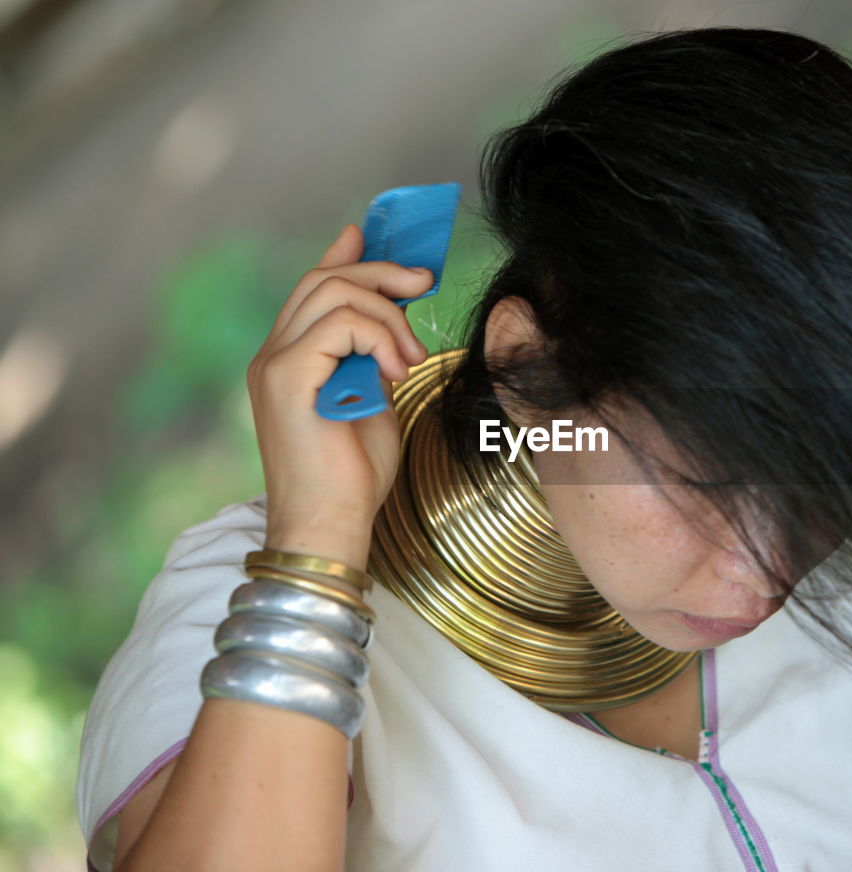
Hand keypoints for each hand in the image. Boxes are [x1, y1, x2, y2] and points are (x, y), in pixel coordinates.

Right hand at [246, 223, 431, 567]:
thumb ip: (374, 358)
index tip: (371, 235)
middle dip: (381, 273)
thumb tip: (392, 322)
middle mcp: (272, 355)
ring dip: (388, 316)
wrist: (333, 524)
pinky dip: (377, 336)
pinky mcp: (286, 377)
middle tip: (424, 284)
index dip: (343, 256)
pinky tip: (397, 370)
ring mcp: (274, 364)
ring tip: (411, 359)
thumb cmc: (354, 477)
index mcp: (290, 360)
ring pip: (333, 294)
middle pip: (323, 279)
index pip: (310, 287)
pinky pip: (338, 324)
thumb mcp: (373, 401)